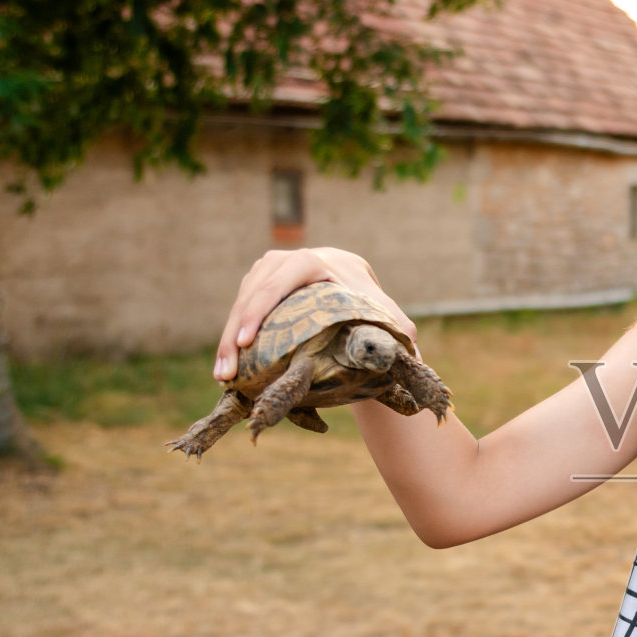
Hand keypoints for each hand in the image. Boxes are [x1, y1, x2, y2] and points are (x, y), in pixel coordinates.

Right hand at [213, 247, 416, 380]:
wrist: (353, 284)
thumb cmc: (369, 300)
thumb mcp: (383, 311)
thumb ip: (399, 328)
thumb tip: (414, 352)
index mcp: (311, 261)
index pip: (278, 284)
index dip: (258, 312)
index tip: (245, 342)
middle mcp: (283, 260)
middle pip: (251, 297)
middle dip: (233, 335)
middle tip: (227, 372)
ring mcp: (265, 270)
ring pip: (239, 304)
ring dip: (226, 340)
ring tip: (222, 375)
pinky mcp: (256, 283)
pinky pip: (238, 309)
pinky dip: (230, 337)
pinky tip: (225, 367)